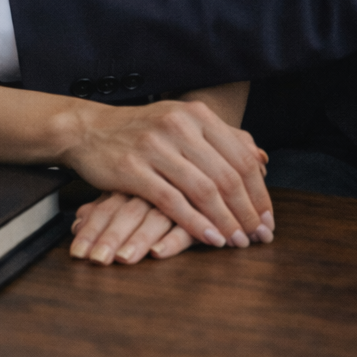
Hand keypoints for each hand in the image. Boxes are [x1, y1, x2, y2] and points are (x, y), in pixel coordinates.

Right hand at [59, 99, 272, 253]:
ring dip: (226, 221)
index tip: (268, 218)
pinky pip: (172, 202)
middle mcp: (179, 126)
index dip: (259, 191)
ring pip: (203, 190)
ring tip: (238, 242)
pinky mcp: (132, 169)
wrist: (88, 129)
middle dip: (248, 211)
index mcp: (197, 114)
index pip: (241, 156)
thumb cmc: (142, 130)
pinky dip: (195, 223)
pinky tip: (210, 239)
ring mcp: (155, 146)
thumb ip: (223, 139)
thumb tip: (262, 159)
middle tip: (259, 236)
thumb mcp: (184, 123)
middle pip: (227, 175)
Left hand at [70, 194, 195, 263]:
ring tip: (123, 259)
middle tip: (97, 260)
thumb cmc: (163, 182)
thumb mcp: (131, 190)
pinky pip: (187, 227)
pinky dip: (173, 240)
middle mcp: (152, 191)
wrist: (203, 165)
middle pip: (127, 214)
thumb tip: (76, 222)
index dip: (91, 231)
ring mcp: (178, 200)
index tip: (77, 253)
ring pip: (155, 220)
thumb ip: (105, 207)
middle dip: (110, 238)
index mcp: (132, 185)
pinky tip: (159, 252)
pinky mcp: (202, 213)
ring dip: (138, 240)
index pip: (107, 209)